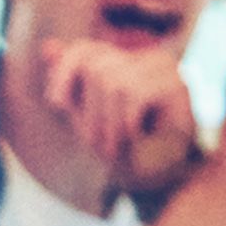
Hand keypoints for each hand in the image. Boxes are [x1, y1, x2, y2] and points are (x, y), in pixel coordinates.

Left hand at [15, 37, 203, 195]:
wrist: (161, 179)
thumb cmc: (124, 148)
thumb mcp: (85, 113)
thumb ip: (69, 80)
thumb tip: (48, 47)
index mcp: (126, 61)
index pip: (85, 50)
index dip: (64, 74)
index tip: (57, 104)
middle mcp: (147, 57)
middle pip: (97, 66)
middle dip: (90, 111)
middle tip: (99, 142)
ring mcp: (166, 70)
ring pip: (113, 82)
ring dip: (108, 123)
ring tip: (117, 144)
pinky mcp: (178, 86)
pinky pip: (133, 94)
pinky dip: (125, 123)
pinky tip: (135, 138)